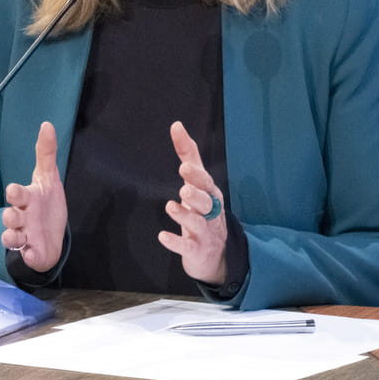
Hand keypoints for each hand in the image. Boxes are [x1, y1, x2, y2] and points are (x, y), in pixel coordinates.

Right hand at [2, 122, 67, 272]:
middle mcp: (22, 217)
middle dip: (10, 216)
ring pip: (11, 237)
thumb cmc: (46, 203)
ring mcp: (25, 236)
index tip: (13, 190)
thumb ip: (46, 153)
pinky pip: (26, 256)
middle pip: (9, 217)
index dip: (14, 193)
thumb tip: (47, 124)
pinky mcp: (31, 252)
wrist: (52, 235)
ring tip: (18, 236)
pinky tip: (32, 254)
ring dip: (12, 236)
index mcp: (26, 199)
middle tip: (14, 214)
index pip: (15, 194)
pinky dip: (28, 256)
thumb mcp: (49, 178)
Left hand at [157, 121, 227, 285]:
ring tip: (170, 206)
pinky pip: (187, 246)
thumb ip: (188, 155)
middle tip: (184, 189)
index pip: (206, 183)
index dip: (196, 176)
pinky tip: (162, 237)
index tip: (184, 167)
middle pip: (205, 203)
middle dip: (196, 195)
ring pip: (196, 223)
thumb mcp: (198, 183)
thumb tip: (176, 124)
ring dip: (184, 216)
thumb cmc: (203, 212)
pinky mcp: (196, 250)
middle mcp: (210, 212)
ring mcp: (204, 232)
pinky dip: (175, 242)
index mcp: (210, 194)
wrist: (216, 254)